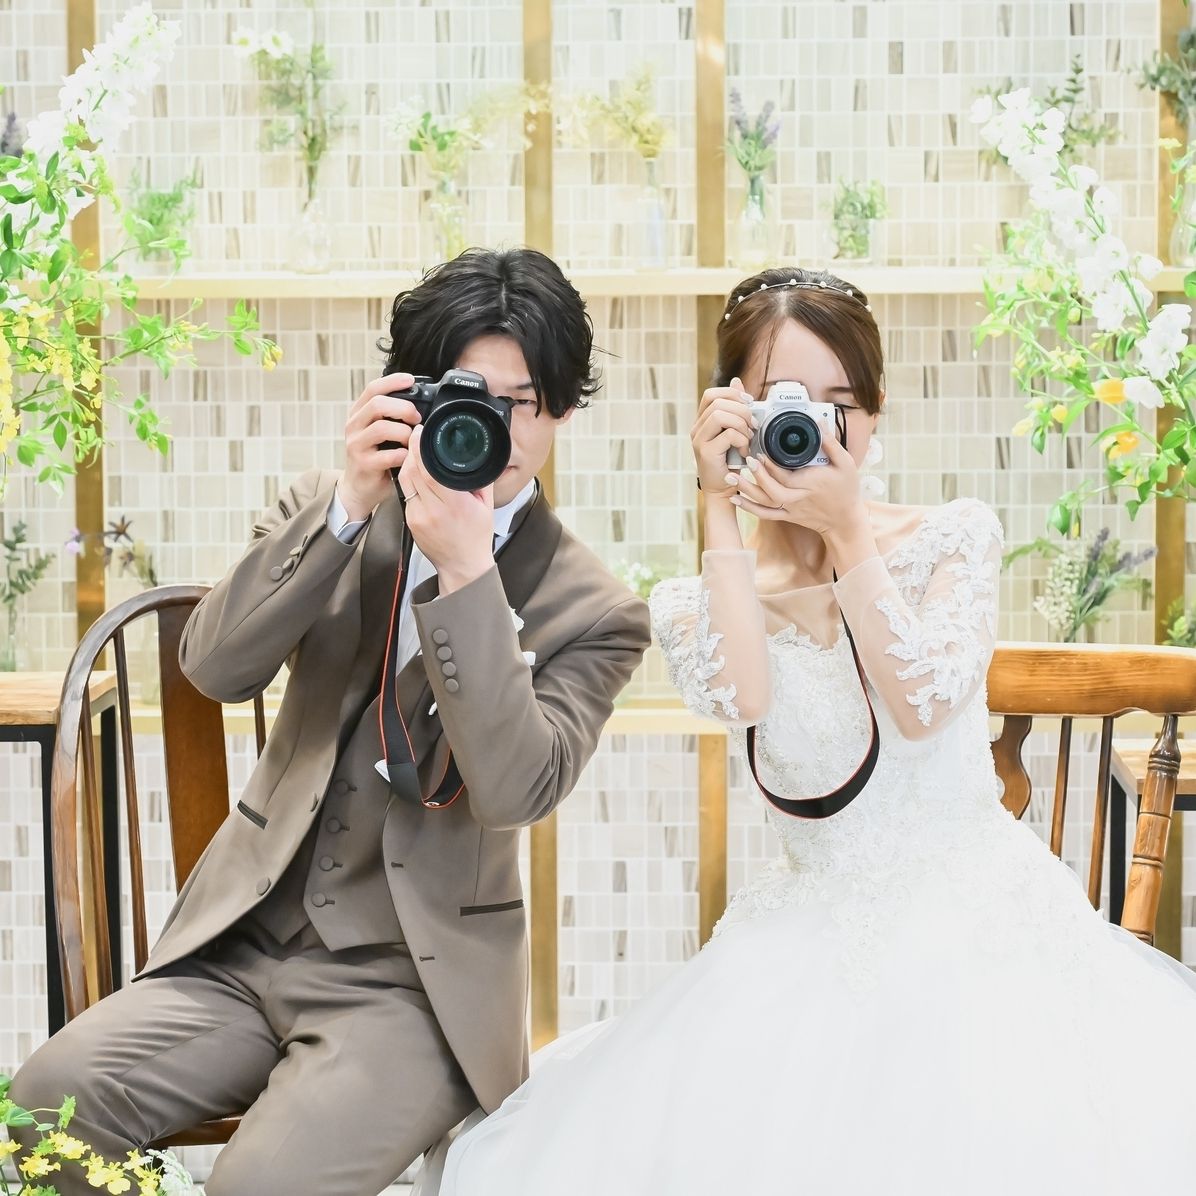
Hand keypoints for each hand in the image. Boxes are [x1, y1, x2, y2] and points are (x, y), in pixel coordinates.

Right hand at [338, 373, 421, 520]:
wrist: (359, 487)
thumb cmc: (375, 457)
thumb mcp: (380, 432)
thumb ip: (392, 417)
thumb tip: (421, 404)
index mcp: (359, 413)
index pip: (373, 388)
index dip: (392, 381)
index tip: (411, 379)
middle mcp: (354, 425)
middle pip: (377, 404)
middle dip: (403, 408)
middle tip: (417, 418)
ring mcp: (356, 444)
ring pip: (382, 428)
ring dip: (404, 433)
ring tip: (412, 440)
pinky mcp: (363, 464)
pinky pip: (387, 455)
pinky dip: (402, 454)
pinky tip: (407, 457)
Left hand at [397, 425, 495, 592]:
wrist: (463, 566)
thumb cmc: (476, 537)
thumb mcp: (486, 505)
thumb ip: (479, 479)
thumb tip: (477, 455)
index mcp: (455, 504)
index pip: (429, 469)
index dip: (420, 448)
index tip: (421, 432)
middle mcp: (434, 510)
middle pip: (413, 472)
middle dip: (411, 449)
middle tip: (414, 434)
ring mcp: (419, 517)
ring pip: (405, 481)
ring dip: (406, 462)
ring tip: (412, 450)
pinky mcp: (410, 522)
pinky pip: (406, 494)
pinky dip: (409, 480)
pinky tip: (413, 472)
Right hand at [691, 377, 756, 497]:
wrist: (723, 491)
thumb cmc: (730, 463)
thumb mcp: (734, 431)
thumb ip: (735, 409)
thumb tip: (737, 381)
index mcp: (702, 422)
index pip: (711, 394)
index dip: (732, 393)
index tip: (748, 403)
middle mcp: (696, 429)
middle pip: (718, 403)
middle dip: (742, 410)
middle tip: (753, 425)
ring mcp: (699, 440)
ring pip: (721, 415)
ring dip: (741, 425)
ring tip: (748, 438)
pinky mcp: (706, 452)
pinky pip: (728, 434)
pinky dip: (742, 441)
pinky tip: (744, 451)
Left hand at [730, 433, 867, 537]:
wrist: (845, 520)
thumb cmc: (847, 490)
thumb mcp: (846, 464)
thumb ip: (831, 443)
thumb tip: (819, 422)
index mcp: (811, 484)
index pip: (787, 477)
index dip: (771, 466)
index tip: (760, 452)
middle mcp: (798, 498)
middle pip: (773, 491)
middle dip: (758, 476)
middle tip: (747, 461)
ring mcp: (791, 509)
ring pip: (765, 503)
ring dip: (746, 490)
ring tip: (731, 476)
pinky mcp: (787, 516)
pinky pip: (765, 514)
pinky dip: (749, 507)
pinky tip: (735, 498)